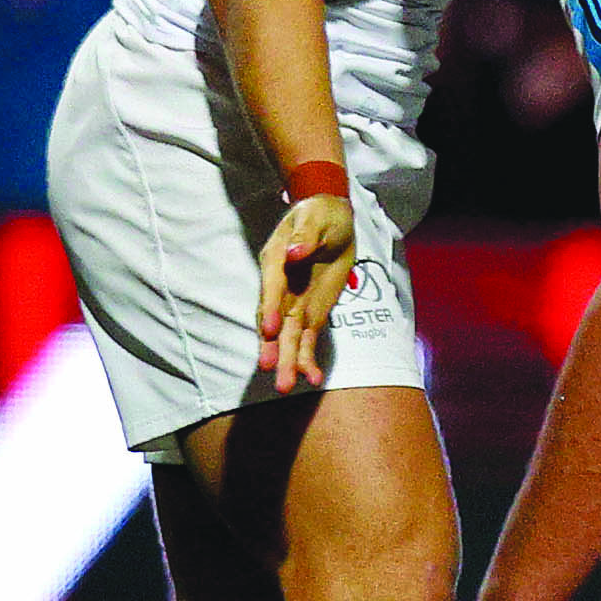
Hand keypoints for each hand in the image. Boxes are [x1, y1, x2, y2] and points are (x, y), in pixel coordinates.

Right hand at [255, 192, 363, 390]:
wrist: (331, 219)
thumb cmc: (320, 215)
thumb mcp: (317, 218)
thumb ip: (306, 237)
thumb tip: (295, 252)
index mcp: (276, 263)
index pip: (271, 289)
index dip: (269, 309)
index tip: (269, 330)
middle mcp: (280, 288)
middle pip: (274, 322)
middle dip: (273, 347)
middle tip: (270, 372)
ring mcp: (294, 303)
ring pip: (287, 337)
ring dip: (287, 361)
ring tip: (286, 386)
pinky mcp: (311, 313)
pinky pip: (307, 339)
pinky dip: (309, 358)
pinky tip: (313, 378)